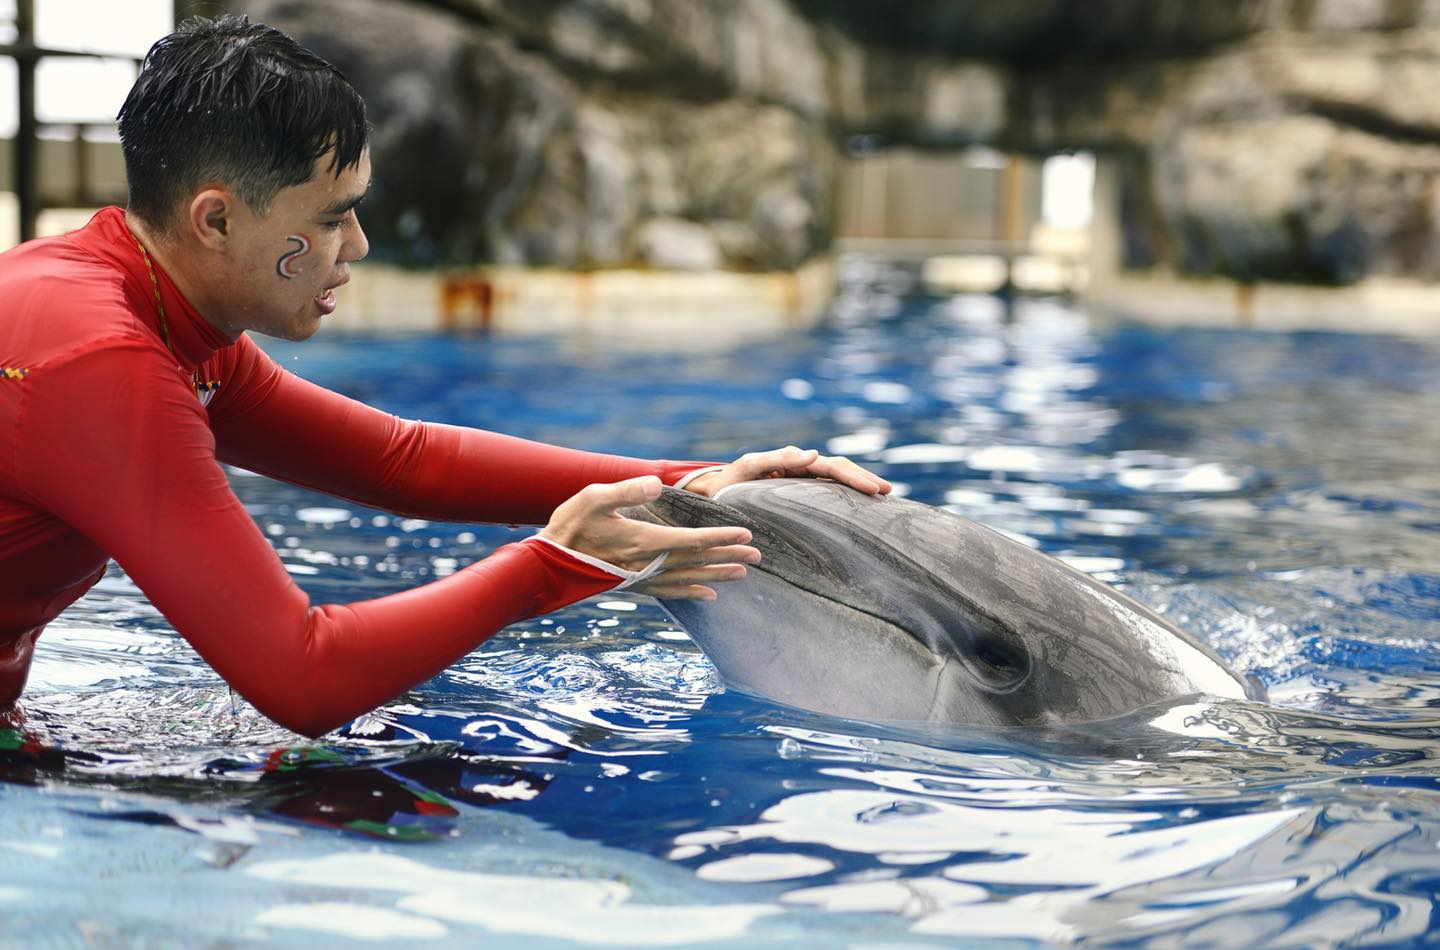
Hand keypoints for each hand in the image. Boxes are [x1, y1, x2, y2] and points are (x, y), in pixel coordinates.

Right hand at [539, 476, 760, 600]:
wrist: (547, 563)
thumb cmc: (570, 524)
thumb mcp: (594, 497)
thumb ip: (626, 490)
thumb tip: (656, 484)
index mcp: (642, 540)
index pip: (690, 539)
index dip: (720, 536)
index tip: (745, 534)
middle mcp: (647, 563)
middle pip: (696, 561)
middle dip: (728, 557)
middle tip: (758, 556)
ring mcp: (642, 576)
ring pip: (688, 578)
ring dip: (717, 575)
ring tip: (744, 574)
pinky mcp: (635, 584)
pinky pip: (670, 592)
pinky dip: (692, 593)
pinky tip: (709, 596)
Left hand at [684, 446, 891, 498]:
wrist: (716, 491)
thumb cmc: (730, 480)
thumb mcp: (750, 467)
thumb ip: (778, 459)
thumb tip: (812, 454)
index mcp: (793, 460)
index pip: (830, 466)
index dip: (853, 476)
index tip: (874, 488)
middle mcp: (801, 467)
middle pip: (839, 470)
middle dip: (864, 479)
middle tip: (888, 492)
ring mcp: (802, 480)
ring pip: (837, 480)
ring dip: (860, 486)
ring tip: (884, 497)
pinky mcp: (800, 494)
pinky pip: (827, 493)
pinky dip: (846, 496)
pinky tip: (862, 507)